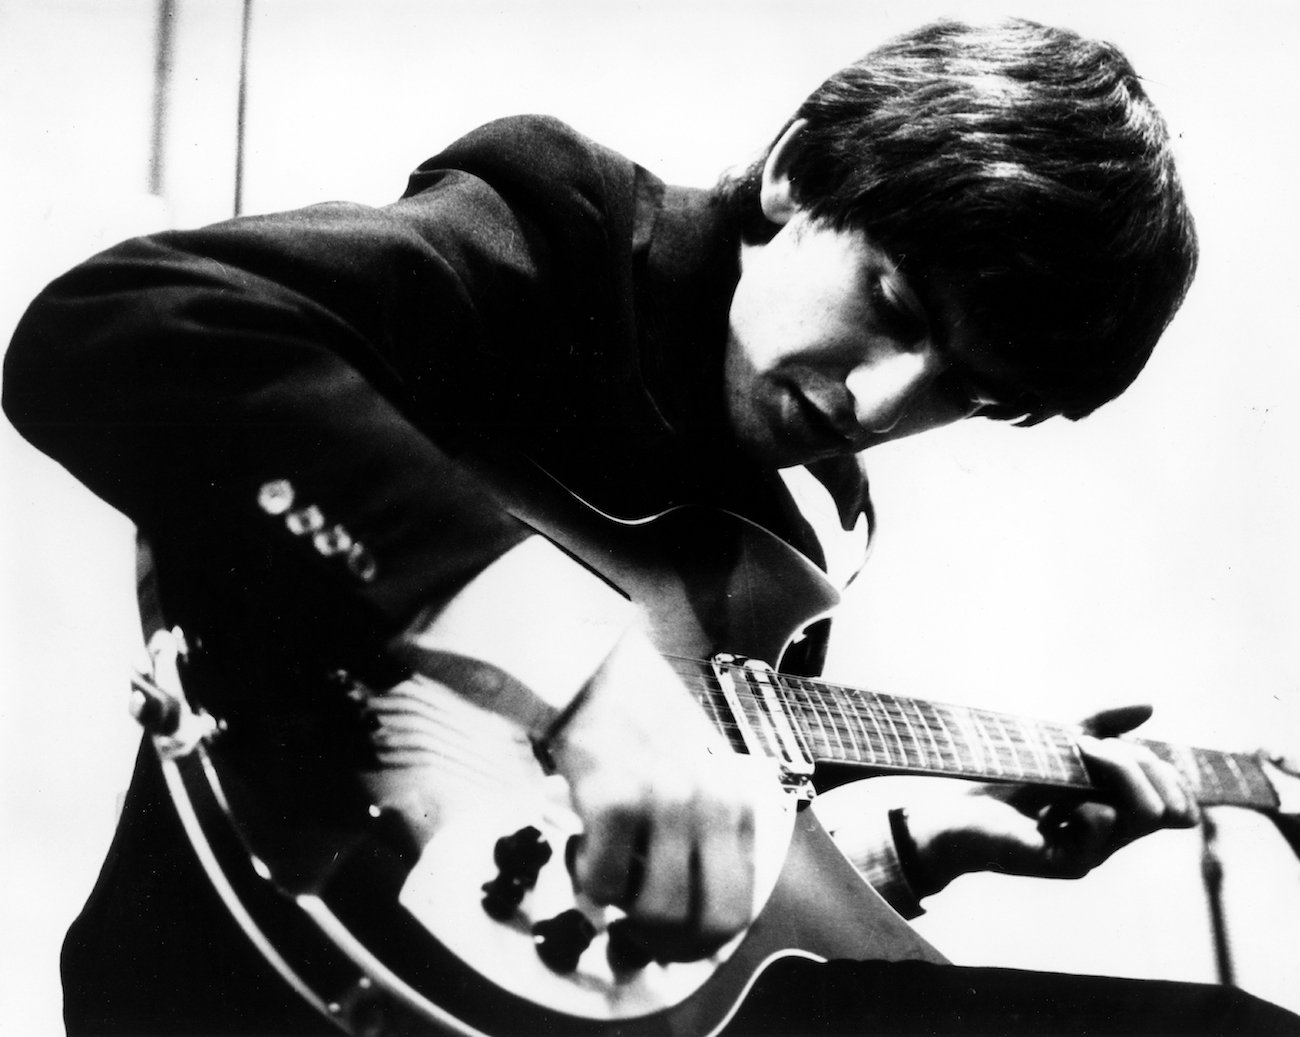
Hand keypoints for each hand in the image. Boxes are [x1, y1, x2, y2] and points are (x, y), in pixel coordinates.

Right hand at [545, 630, 768, 961]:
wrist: (592, 668)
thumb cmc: (640, 721)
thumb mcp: (697, 773)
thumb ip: (703, 835)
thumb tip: (687, 917)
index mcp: (737, 803)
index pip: (738, 910)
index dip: (699, 944)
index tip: (667, 943)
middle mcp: (710, 805)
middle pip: (704, 924)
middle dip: (663, 943)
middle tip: (630, 931)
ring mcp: (664, 803)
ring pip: (652, 913)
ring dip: (620, 911)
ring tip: (602, 872)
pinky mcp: (613, 799)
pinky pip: (601, 883)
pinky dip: (585, 881)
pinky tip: (580, 845)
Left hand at [906, 705, 1199, 890]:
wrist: (957, 813)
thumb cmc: (1007, 779)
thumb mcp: (1060, 742)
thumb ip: (1103, 724)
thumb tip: (1150, 704)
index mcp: (1117, 812)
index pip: (1176, 802)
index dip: (1165, 774)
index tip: (1114, 743)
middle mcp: (1113, 838)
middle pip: (1168, 806)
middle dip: (1137, 764)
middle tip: (1085, 745)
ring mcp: (1094, 854)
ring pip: (1146, 814)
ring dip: (1115, 772)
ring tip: (1075, 756)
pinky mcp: (1068, 864)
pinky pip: (1105, 828)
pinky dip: (1086, 803)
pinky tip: (1055, 807)